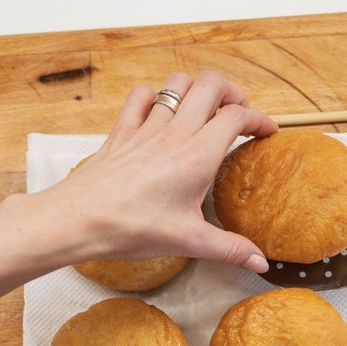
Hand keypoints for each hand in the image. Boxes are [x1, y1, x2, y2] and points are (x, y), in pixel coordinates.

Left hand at [34, 70, 276, 272]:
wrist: (79, 219)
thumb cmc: (132, 228)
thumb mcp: (189, 242)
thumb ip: (230, 249)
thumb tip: (261, 262)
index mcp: (198, 155)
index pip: (238, 117)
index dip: (259, 120)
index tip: (267, 133)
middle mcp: (175, 133)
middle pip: (212, 85)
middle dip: (232, 92)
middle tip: (237, 114)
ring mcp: (146, 127)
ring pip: (178, 83)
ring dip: (196, 89)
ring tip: (204, 110)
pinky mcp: (122, 132)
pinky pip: (140, 96)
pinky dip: (154, 97)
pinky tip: (159, 114)